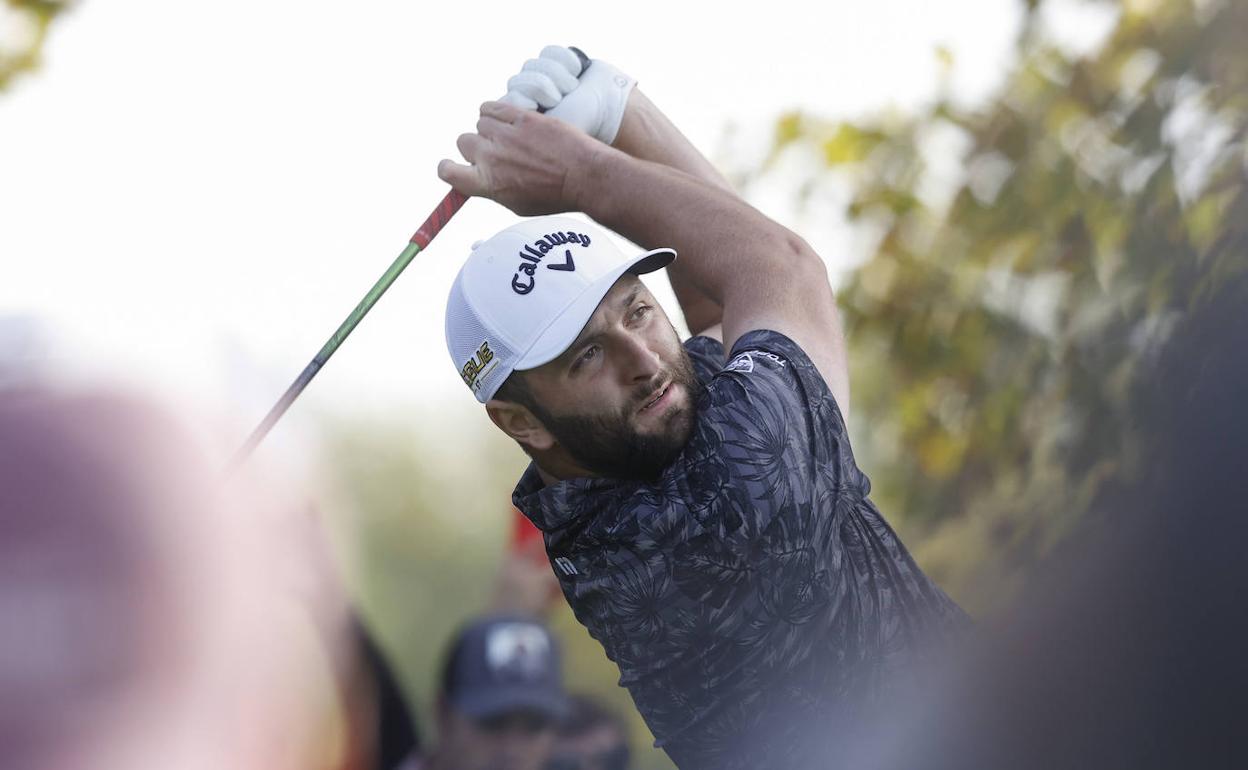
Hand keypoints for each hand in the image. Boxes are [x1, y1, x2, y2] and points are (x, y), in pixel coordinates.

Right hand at [438, 100, 602, 215]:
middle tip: (496, 151)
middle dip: (476, 147)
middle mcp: (491, 158)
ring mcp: (506, 135)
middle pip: (463, 142)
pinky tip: (506, 117)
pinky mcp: (521, 117)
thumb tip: (477, 179)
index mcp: (487, 184)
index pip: (447, 172)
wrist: (585, 177)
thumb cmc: (554, 195)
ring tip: (510, 135)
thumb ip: (492, 189)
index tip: (453, 166)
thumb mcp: (517, 204)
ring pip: (480, 122)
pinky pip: (492, 106)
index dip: (448, 167)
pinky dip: (495, 111)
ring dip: (490, 128)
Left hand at [500, 45, 636, 144]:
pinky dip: (567, 63)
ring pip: (534, 64)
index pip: (507, 99)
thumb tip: (501, 112)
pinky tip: (577, 75)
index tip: (544, 110)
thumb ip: (518, 128)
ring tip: (572, 90)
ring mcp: (542, 76)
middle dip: (543, 88)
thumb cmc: (580, 126)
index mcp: (522, 116)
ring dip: (558, 77)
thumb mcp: (547, 131)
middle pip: (519, 79)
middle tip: (560, 100)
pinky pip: (551, 52)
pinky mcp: (556, 60)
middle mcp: (529, 95)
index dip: (525, 100)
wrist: (609, 109)